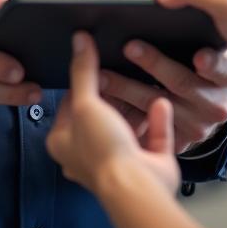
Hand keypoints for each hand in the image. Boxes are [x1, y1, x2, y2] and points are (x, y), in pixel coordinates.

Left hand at [47, 32, 179, 196]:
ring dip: (138, 107)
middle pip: (100, 116)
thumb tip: (79, 41)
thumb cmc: (103, 151)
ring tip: (144, 81)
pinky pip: (155, 136)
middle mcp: (91, 155)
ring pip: (129, 127)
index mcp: (65, 145)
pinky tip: (161, 102)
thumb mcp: (86, 103)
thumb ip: (83, 72)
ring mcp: (121, 161)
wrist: (137, 187)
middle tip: (120, 70)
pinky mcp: (149, 164)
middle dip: (113, 96)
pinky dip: (159, 120)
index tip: (91, 65)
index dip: (80, 85)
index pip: (69, 106)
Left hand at [98, 38, 226, 153]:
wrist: (202, 108)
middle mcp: (217, 105)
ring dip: (127, 90)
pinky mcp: (179, 143)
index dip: (211, 63)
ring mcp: (198, 128)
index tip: (198, 57)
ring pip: (157, 105)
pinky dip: (123, 114)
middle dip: (154, 63)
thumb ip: (194, 33)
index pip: (223, 67)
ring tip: (103, 75)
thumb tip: (160, 6)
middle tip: (129, 46)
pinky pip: (146, 129)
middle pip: (182, 83)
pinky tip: (104, 101)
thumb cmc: (198, 66)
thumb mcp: (207, 49)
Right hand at [147, 0, 226, 110]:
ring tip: (155, 30)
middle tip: (145, 19)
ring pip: (182, 8)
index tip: (145, 5)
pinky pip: (189, 25)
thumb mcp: (223, 6)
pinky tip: (173, 42)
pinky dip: (178, 30)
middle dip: (160, 1)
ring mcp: (214, 10)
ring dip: (168, 16)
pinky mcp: (215, 29)